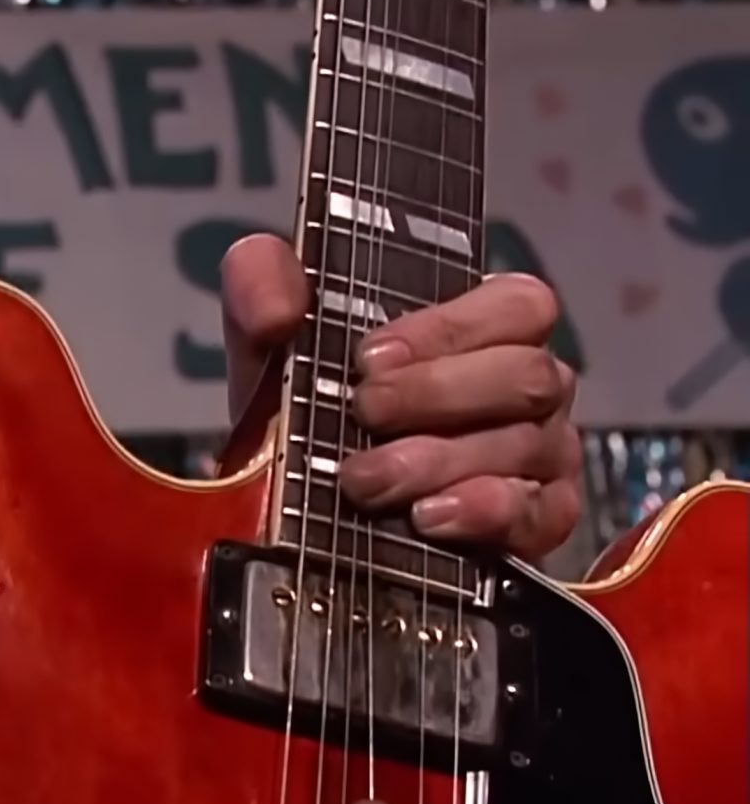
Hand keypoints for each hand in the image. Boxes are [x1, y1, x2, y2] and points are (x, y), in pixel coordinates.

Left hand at [220, 236, 581, 558]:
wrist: (284, 495)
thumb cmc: (303, 400)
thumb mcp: (267, 331)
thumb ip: (260, 282)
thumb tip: (278, 309)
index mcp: (484, 327)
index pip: (517, 304)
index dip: (451, 327)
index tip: (371, 358)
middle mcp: (525, 385)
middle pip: (528, 376)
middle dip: (438, 395)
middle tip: (364, 413)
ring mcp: (542, 454)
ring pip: (527, 446)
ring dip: (439, 461)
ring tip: (367, 480)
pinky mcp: (538, 521)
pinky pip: (541, 515)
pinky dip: (485, 513)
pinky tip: (428, 517)